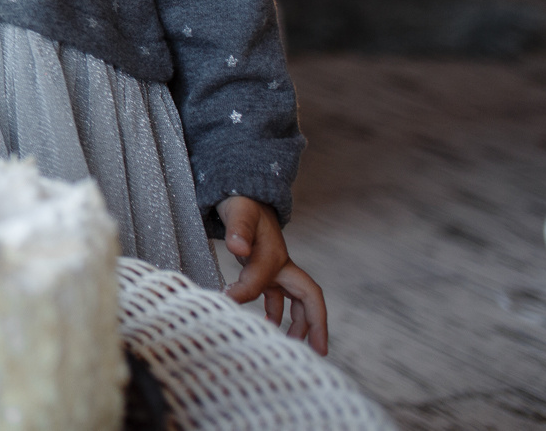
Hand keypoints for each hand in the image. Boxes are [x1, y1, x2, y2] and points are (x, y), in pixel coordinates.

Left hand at [217, 195, 328, 354]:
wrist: (243, 194)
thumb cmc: (241, 203)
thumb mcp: (238, 211)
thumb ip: (238, 228)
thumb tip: (238, 248)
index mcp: (276, 255)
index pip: (267, 282)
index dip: (248, 293)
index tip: (227, 299)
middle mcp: (281, 265)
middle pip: (309, 298)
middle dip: (315, 324)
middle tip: (319, 351)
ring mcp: (276, 270)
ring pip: (295, 302)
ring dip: (296, 324)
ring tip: (290, 347)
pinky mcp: (265, 272)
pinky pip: (277, 298)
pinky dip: (275, 313)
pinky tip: (266, 326)